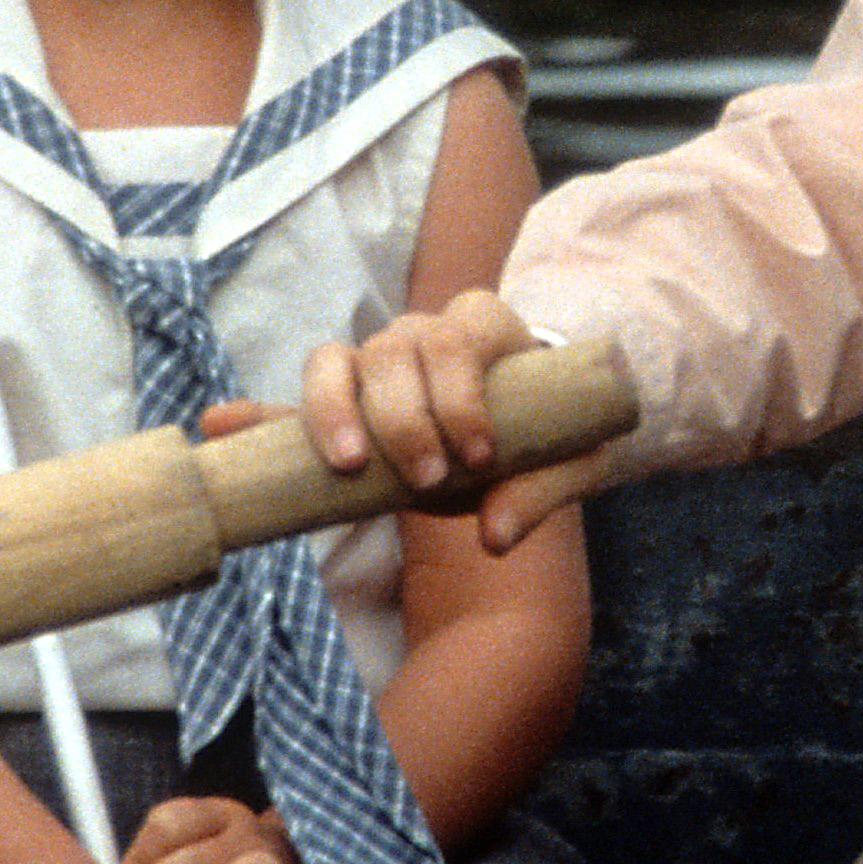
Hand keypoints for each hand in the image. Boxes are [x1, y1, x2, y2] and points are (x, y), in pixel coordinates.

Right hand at [302, 289, 610, 553]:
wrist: (524, 424)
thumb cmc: (547, 433)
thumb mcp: (566, 461)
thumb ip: (537, 492)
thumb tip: (495, 537)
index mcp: (485, 326)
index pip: (459, 343)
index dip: (460, 399)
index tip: (478, 459)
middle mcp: (426, 329)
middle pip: (396, 350)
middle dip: (407, 420)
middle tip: (427, 480)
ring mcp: (380, 351)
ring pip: (344, 359)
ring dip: (342, 413)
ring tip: (353, 466)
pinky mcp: (346, 380)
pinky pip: (316, 375)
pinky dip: (304, 408)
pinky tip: (296, 448)